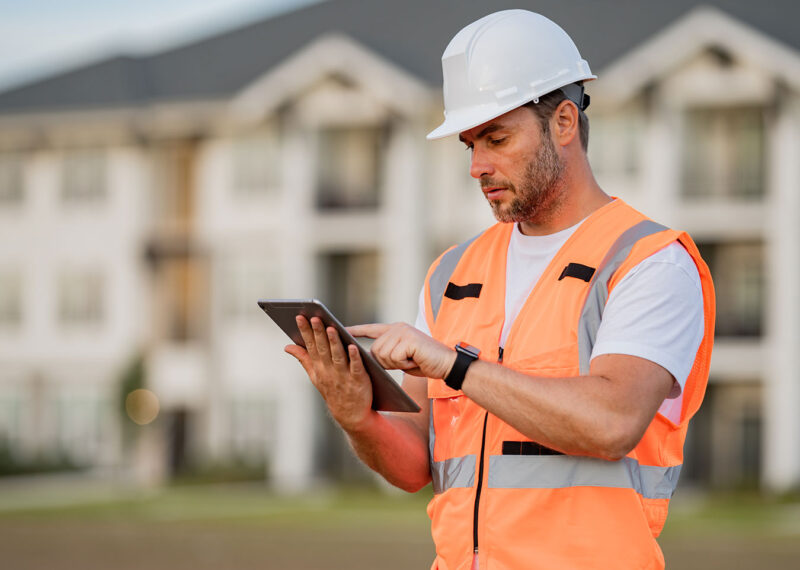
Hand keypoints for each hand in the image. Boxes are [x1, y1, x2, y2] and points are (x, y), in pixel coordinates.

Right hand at [285, 316, 372, 432]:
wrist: (350, 415)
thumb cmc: (333, 390)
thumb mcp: (315, 376)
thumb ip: (303, 359)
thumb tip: (287, 346)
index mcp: (318, 367)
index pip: (310, 346)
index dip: (305, 331)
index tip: (300, 316)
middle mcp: (329, 371)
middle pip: (323, 348)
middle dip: (318, 332)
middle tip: (314, 317)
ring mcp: (343, 376)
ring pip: (338, 356)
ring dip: (334, 342)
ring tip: (331, 328)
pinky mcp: (359, 381)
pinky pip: (356, 367)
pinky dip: (354, 357)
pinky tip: (353, 346)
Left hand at [347, 322, 455, 379]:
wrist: (447, 364)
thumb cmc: (424, 362)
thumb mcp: (401, 357)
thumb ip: (386, 354)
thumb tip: (367, 358)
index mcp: (395, 330)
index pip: (370, 329)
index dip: (355, 331)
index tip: (340, 330)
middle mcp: (397, 328)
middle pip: (375, 350)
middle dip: (388, 362)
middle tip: (406, 360)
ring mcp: (403, 332)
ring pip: (384, 355)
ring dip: (397, 363)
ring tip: (412, 359)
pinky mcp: (408, 339)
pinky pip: (394, 357)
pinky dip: (404, 364)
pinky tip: (415, 360)